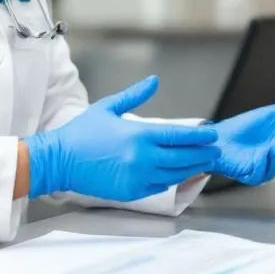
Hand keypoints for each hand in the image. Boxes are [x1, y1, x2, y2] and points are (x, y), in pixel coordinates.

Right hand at [24, 75, 219, 201]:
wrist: (59, 161)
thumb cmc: (82, 133)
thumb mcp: (108, 107)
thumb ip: (135, 95)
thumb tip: (154, 81)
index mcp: (139, 134)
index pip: (180, 136)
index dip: (200, 136)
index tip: (213, 135)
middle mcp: (142, 158)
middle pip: (183, 157)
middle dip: (203, 154)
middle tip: (215, 151)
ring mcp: (138, 177)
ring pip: (175, 174)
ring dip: (191, 168)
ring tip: (203, 163)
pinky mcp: (131, 192)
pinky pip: (160, 186)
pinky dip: (172, 180)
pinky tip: (178, 174)